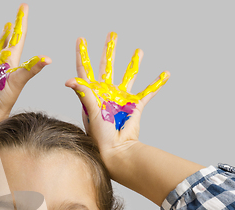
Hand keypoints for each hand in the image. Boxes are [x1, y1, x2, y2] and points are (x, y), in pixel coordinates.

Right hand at [0, 3, 49, 118]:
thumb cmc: (3, 99)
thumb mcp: (18, 81)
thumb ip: (32, 68)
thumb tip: (48, 59)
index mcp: (9, 61)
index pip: (17, 37)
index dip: (21, 21)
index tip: (24, 7)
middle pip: (3, 43)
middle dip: (6, 33)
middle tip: (9, 23)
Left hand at [65, 32, 168, 160]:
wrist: (116, 150)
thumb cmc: (100, 135)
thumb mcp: (90, 111)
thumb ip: (84, 93)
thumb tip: (69, 80)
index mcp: (92, 94)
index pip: (86, 70)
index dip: (83, 55)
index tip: (81, 40)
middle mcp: (106, 94)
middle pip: (107, 67)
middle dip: (109, 51)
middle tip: (112, 34)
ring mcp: (121, 99)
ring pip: (129, 76)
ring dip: (134, 63)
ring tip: (139, 50)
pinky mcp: (135, 106)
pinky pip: (148, 93)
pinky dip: (157, 84)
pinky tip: (165, 74)